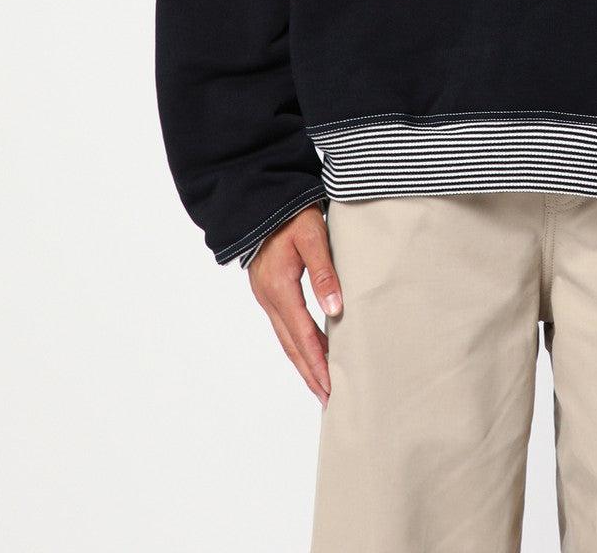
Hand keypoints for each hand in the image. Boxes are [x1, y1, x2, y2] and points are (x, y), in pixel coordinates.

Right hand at [247, 205, 342, 404]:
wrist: (260, 198)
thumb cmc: (290, 213)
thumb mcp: (312, 236)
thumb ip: (325, 272)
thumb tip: (335, 310)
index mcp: (280, 288)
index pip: (303, 335)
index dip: (318, 363)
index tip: (332, 387)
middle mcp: (269, 297)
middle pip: (291, 345)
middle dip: (310, 373)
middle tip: (329, 399)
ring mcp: (266, 295)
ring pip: (286, 338)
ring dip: (303, 362)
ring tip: (321, 384)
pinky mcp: (269, 289)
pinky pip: (284, 325)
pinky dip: (297, 343)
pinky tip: (310, 350)